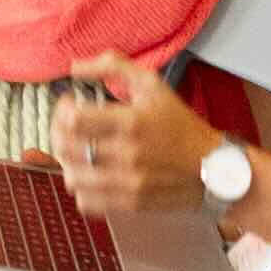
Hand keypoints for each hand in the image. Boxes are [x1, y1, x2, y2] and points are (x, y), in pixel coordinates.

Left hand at [50, 51, 217, 219]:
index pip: (73, 120)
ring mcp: (128, 183)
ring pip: (72, 177)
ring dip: (67, 162)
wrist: (213, 167)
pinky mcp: (130, 204)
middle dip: (57, 133)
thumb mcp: (152, 84)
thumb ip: (113, 66)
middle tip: (67, 126)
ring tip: (78, 150)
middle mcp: (127, 155)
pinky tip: (90, 174)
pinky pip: (87, 202)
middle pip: (66, 148)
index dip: (61, 110)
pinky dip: (81, 188)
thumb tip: (74, 66)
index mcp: (131, 122)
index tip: (69, 104)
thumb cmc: (180, 123)